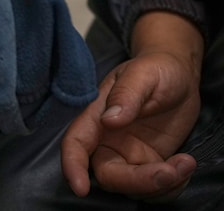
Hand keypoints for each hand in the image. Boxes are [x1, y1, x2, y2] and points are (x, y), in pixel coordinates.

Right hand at [61, 14, 202, 200]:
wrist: (179, 77)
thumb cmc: (157, 69)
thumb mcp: (143, 74)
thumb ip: (127, 95)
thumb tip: (110, 120)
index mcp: (97, 116)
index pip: (76, 143)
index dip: (72, 166)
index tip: (81, 188)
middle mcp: (108, 140)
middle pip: (108, 175)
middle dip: (138, 181)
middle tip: (171, 171)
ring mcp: (129, 155)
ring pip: (133, 187)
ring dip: (161, 186)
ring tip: (186, 163)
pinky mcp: (150, 164)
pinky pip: (155, 189)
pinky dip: (172, 187)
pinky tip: (185, 164)